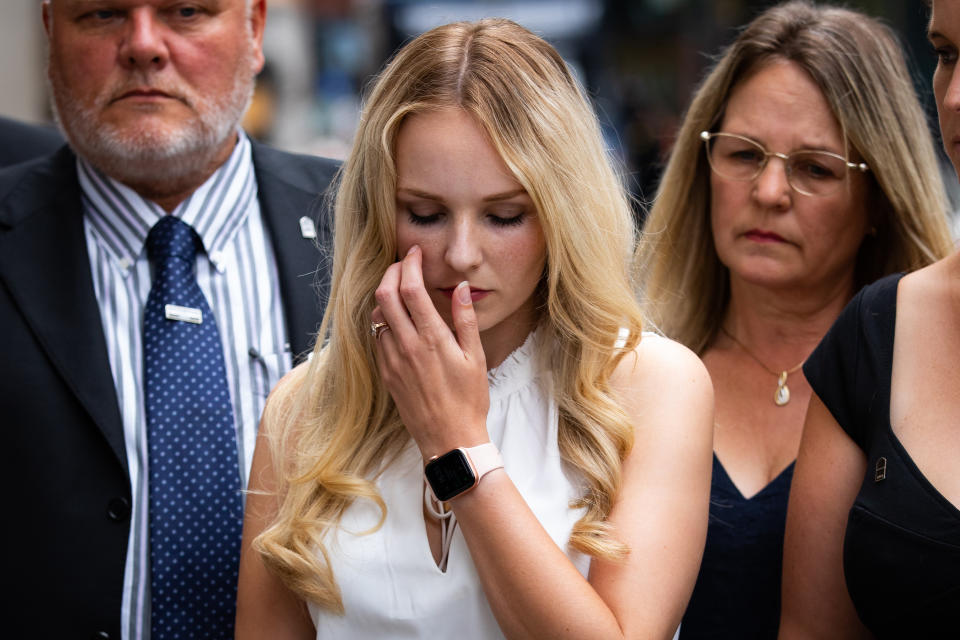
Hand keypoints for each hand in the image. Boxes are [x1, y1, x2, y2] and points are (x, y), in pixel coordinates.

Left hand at [373, 245, 489, 458]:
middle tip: (403, 264)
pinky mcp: (386, 374)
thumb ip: (465, 319)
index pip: (411, 288)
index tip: (415, 253)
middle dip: (391, 272)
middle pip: (385, 295)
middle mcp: (407, 346)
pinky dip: (383, 321)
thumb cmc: (469, 400)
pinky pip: (377, 338)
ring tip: (400, 289)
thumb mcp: (476, 358)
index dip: (410, 264)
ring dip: (385, 296)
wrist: (449, 439)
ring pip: (376, 316)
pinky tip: (397, 320)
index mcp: (432, 339)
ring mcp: (392, 360)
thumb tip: (460, 287)